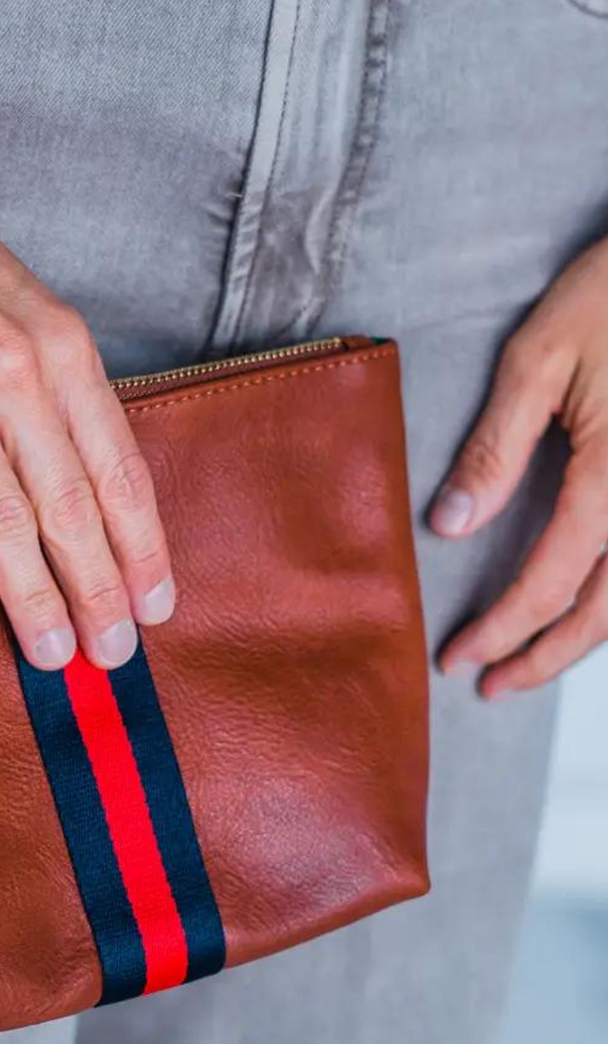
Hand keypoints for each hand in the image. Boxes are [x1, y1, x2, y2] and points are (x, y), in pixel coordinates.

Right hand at [0, 106, 174, 671]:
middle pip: (71, 507)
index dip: (142, 547)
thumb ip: (56, 387)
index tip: (158, 606)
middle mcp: (14, 372)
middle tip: (115, 654)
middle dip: (99, 590)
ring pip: (4, 518)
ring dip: (35, 596)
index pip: (118, 470)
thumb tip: (81, 480)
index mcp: (62, 348)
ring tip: (55, 654)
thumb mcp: (26, 305)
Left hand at [431, 237, 607, 696]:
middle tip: (491, 685)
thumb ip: (496, 449)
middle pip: (607, 612)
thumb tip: (451, 527)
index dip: (502, 630)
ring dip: (586, 639)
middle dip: (546, 657)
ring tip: (532, 661)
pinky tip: (587, 608)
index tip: (456, 659)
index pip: (551, 580)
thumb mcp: (539, 358)